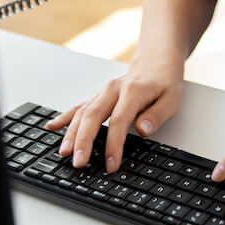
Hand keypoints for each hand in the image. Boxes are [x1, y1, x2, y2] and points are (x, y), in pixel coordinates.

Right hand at [46, 56, 183, 173]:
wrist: (156, 61)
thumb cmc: (164, 82)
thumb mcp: (172, 99)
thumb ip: (157, 115)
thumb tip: (143, 130)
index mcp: (133, 91)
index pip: (119, 120)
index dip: (114, 144)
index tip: (111, 164)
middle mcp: (113, 89)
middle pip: (94, 115)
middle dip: (83, 140)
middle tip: (78, 161)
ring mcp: (103, 92)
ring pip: (82, 112)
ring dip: (71, 132)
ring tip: (64, 152)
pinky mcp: (98, 96)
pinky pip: (79, 106)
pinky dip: (65, 117)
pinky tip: (52, 127)